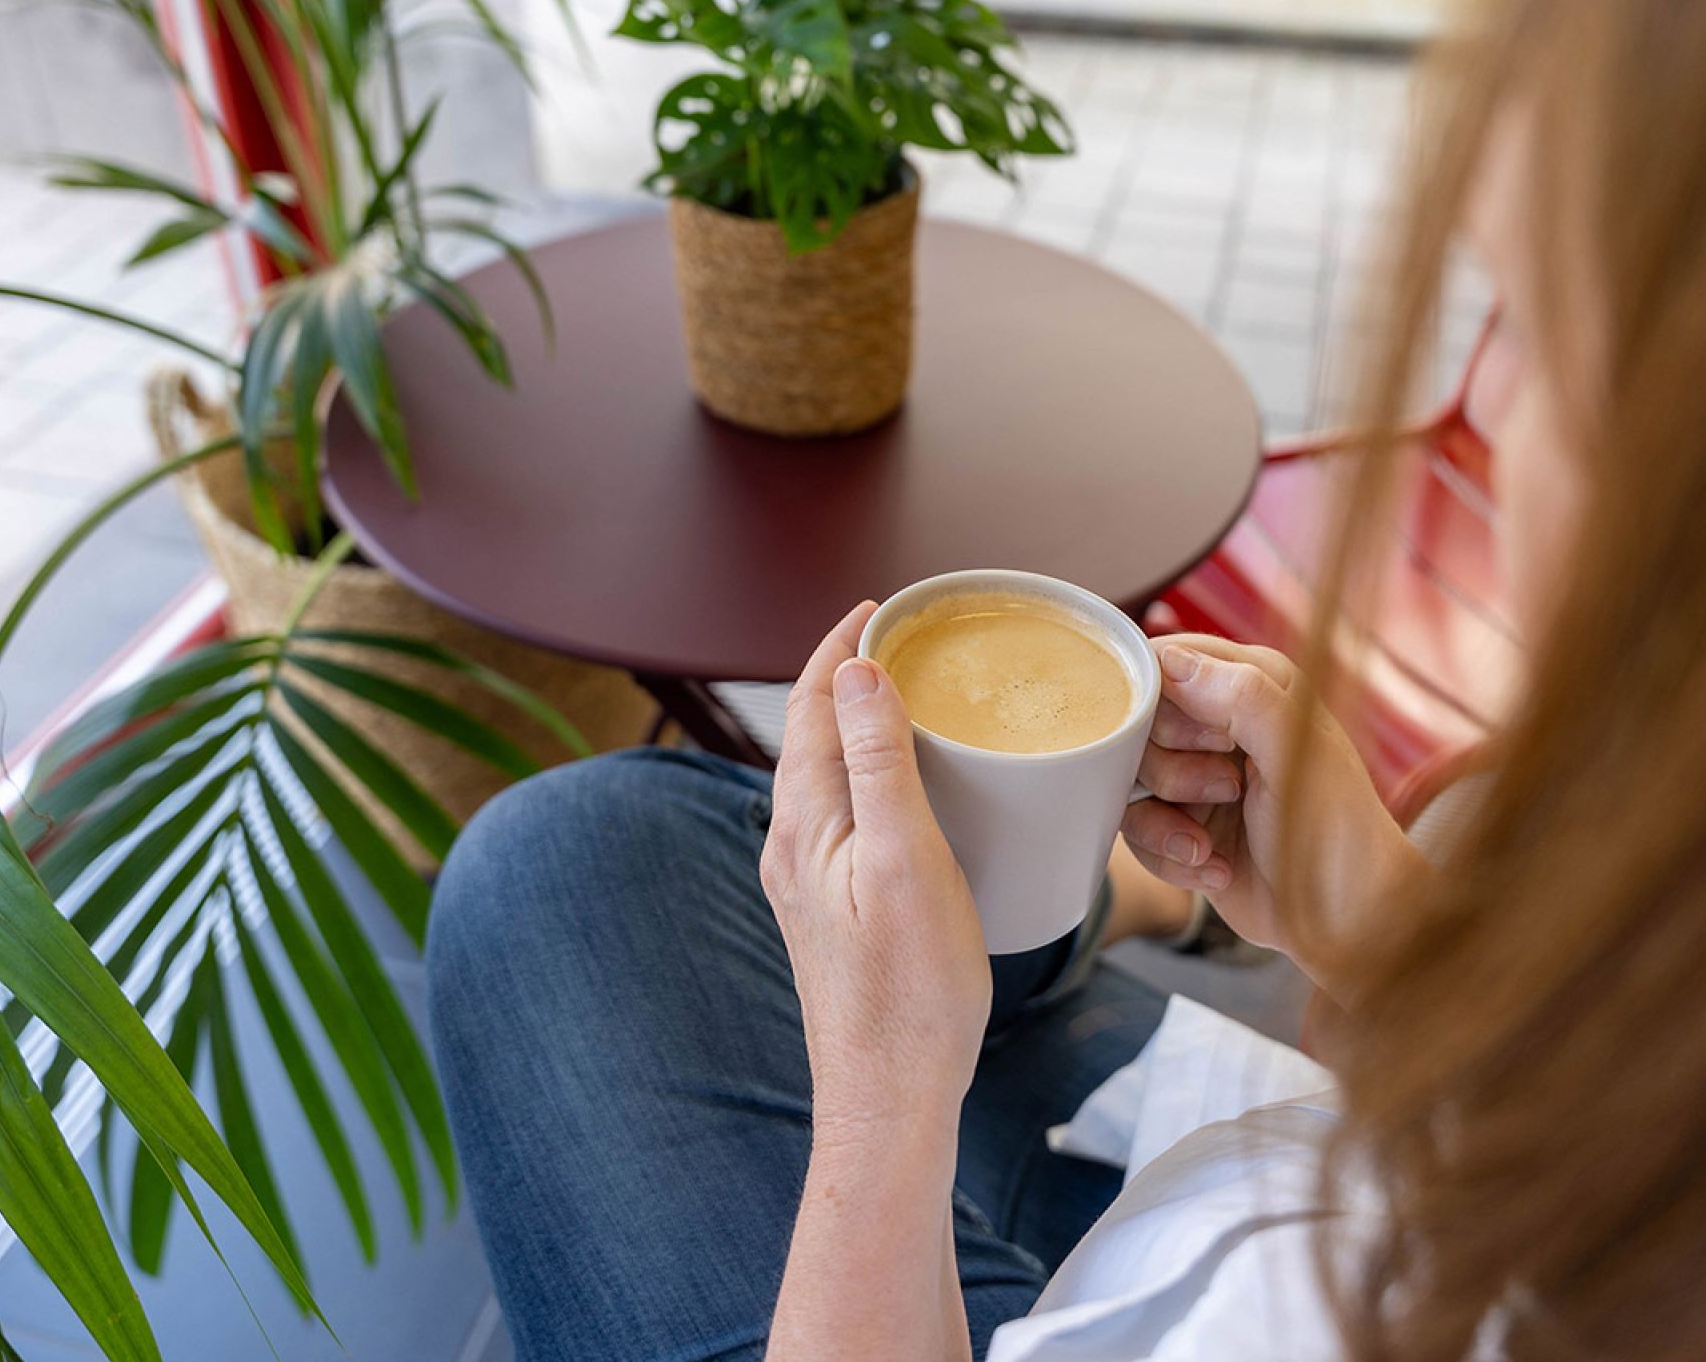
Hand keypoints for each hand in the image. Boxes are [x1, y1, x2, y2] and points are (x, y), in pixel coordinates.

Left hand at [761, 602, 990, 1134]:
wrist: (891, 1097)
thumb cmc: (909, 990)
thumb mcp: (904, 861)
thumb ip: (878, 763)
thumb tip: (855, 672)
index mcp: (803, 823)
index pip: (807, 705)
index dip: (839, 647)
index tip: (882, 607)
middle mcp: (791, 844)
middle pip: (809, 732)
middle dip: (848, 675)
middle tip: (905, 638)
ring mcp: (808, 880)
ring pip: (826, 774)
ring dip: (859, 723)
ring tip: (913, 696)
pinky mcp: (833, 908)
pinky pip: (843, 812)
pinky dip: (873, 773)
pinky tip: (913, 789)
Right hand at [1116, 635, 1428, 999]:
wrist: (1344, 919)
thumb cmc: (1336, 829)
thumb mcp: (1296, 753)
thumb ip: (1240, 696)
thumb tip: (1171, 660)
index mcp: (1253, 684)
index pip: (1169, 659)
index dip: (1167, 700)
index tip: (1207, 738)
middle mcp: (1219, 724)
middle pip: (1137, 722)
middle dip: (1172, 767)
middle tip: (1226, 789)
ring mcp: (1194, 777)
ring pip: (1127, 778)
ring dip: (1167, 820)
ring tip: (1212, 843)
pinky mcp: (1178, 825)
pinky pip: (1133, 829)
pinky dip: (1169, 856)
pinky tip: (1215, 867)